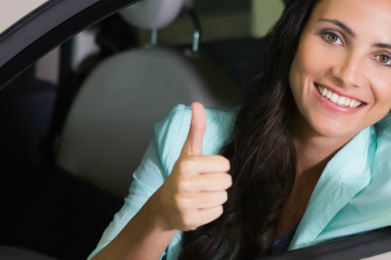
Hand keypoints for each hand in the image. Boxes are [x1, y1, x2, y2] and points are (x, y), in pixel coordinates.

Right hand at [153, 102, 231, 230]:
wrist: (164, 206)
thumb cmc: (182, 175)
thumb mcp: (188, 152)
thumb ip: (196, 129)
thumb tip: (197, 104)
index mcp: (187, 165)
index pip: (225, 165)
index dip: (218, 168)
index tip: (205, 170)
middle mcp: (184, 184)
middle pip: (226, 182)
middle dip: (218, 183)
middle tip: (204, 184)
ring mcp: (186, 203)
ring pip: (223, 197)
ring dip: (216, 197)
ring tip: (201, 195)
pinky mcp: (190, 220)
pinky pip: (217, 212)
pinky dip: (211, 211)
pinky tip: (199, 208)